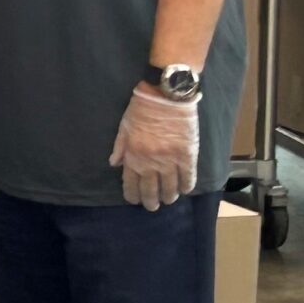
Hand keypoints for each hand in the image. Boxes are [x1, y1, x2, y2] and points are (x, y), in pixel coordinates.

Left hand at [111, 86, 198, 210]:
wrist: (166, 96)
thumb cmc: (141, 109)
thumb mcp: (123, 128)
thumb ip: (120, 148)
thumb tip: (115, 165)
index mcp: (133, 156)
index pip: (130, 184)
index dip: (132, 195)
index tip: (134, 200)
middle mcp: (151, 163)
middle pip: (151, 189)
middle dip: (150, 201)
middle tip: (152, 206)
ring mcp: (170, 160)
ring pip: (170, 187)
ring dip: (169, 196)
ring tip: (168, 200)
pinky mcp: (188, 155)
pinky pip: (188, 177)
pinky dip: (186, 186)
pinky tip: (185, 190)